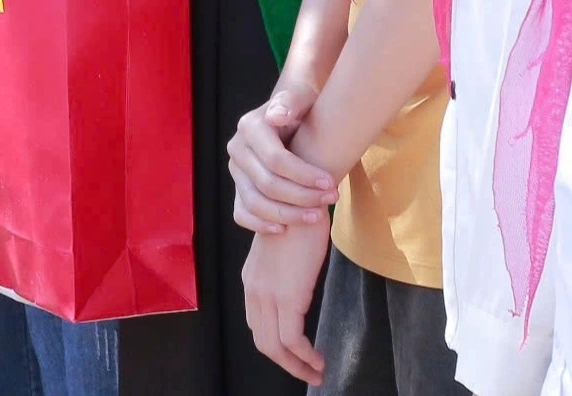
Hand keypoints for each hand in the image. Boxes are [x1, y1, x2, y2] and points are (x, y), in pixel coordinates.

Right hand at [230, 83, 336, 232]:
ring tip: (317, 216)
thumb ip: (291, 101)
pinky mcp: (237, 188)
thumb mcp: (301, 96)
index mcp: (250, 127)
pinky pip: (241, 213)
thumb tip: (277, 116)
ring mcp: (235, 171)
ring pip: (255, 202)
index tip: (331, 182)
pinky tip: (285, 229)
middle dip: (302, 196)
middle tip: (332, 199)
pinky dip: (260, 224)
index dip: (304, 175)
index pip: (275, 160)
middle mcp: (237, 149)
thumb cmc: (303, 107)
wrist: (292, 116)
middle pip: (266, 184)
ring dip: (287, 214)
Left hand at [244, 220, 330, 382]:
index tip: (295, 356)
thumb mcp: (287, 252)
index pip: (256, 324)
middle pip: (262, 340)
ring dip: (296, 365)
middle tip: (308, 373)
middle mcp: (253, 289)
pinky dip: (305, 356)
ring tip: (316, 372)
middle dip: (285, 363)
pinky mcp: (288, 295)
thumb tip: (299, 288)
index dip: (274, 345)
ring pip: (274, 345)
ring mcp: (268, 294)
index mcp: (252, 280)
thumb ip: (286, 273)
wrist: (303, 197)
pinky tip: (319, 360)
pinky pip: (292, 339)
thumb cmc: (302, 219)